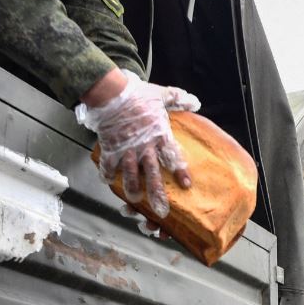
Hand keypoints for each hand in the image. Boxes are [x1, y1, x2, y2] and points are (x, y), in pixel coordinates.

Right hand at [75, 70, 200, 217]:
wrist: (111, 93)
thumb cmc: (137, 94)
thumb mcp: (160, 95)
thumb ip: (178, 99)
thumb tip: (195, 101)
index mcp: (159, 134)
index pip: (173, 155)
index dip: (180, 171)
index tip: (186, 185)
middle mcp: (144, 146)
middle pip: (153, 173)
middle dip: (157, 193)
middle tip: (161, 211)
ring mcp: (126, 149)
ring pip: (131, 175)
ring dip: (133, 190)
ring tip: (134, 202)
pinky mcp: (110, 149)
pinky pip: (109, 166)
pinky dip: (108, 175)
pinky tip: (109, 183)